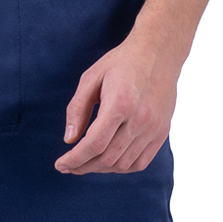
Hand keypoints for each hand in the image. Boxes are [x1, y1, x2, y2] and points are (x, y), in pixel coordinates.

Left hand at [56, 30, 178, 174]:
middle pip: (107, 158)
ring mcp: (154, 128)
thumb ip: (77, 109)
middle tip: (69, 166)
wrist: (158, 53)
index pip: (94, 144)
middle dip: (83, 166)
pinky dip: (122, 167)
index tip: (60, 164)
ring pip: (123, 164)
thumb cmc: (122, 63)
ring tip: (86, 162)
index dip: (74, 159)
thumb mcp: (91, 78)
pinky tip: (108, 161)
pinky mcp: (162, 132)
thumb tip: (69, 139)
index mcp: (120, 104)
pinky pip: (141, 162)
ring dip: (101, 168)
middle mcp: (140, 119)